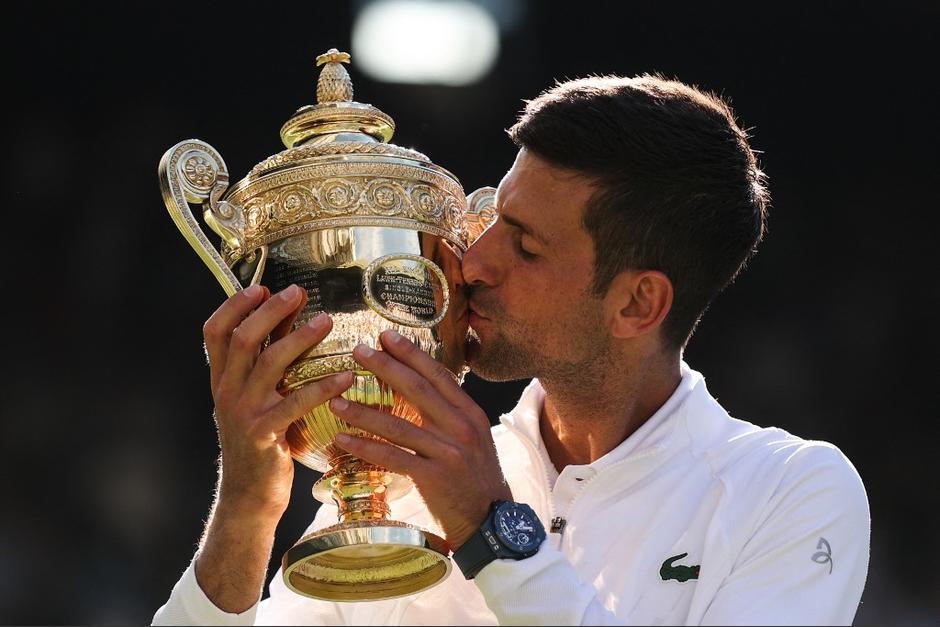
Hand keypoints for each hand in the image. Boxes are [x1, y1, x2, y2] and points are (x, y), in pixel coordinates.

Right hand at [203, 284, 353, 522]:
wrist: (250, 494)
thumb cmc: (262, 438)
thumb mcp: (257, 396)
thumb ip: (269, 358)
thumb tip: (291, 313)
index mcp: (222, 379)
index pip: (214, 332)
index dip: (233, 306)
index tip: (260, 286)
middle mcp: (227, 391)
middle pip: (242, 339)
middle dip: (270, 311)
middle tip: (298, 292)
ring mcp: (244, 412)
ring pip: (269, 364)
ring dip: (300, 338)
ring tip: (327, 321)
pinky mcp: (265, 433)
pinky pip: (296, 402)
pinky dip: (322, 386)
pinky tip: (346, 376)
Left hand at [329, 329, 511, 549]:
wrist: (490, 520)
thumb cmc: (475, 477)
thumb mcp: (472, 438)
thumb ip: (449, 413)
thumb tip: (420, 388)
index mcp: (470, 413)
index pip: (439, 375)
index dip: (411, 354)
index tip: (386, 336)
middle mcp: (461, 427)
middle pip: (418, 390)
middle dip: (386, 367)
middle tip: (357, 351)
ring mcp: (448, 452)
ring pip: (399, 425)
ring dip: (364, 411)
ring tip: (335, 400)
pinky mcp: (434, 477)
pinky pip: (393, 457)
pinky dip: (366, 447)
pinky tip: (343, 438)